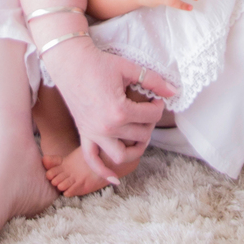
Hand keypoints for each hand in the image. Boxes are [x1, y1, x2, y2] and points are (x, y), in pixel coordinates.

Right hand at [47, 37, 176, 177]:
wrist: (70, 63)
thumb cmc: (98, 63)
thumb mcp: (128, 68)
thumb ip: (153, 80)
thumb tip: (173, 91)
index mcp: (120, 111)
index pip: (151, 117)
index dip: (158, 107)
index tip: (156, 99)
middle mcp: (108, 127)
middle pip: (140, 135)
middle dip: (149, 123)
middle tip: (148, 110)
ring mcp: (95, 134)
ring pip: (121, 155)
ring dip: (134, 150)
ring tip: (139, 136)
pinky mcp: (84, 134)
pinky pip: (92, 160)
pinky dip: (103, 172)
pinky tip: (115, 180)